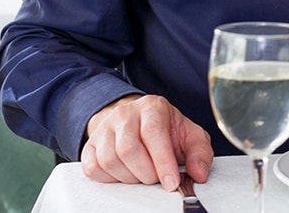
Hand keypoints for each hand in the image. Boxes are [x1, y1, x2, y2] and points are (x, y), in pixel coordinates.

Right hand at [80, 94, 212, 190]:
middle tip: (157, 177)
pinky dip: (111, 179)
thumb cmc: (166, 130)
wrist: (138, 123)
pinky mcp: (89, 146)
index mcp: (152, 107)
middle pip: (129, 150)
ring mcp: (103, 129)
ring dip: (130, 177)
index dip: (162, 162)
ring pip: (110, 161)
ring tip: (143, 173)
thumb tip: (199, 173)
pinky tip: (125, 173)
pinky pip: (93, 169)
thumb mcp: (190, 136)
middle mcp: (125, 114)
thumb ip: (200, 153)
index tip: (171, 183)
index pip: (154, 133)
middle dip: (147, 173)